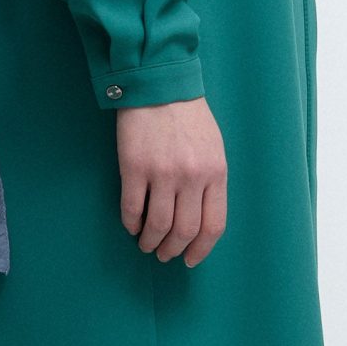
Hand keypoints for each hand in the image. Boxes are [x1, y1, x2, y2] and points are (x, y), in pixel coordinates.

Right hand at [115, 96, 227, 265]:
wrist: (159, 86)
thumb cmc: (189, 116)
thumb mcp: (214, 148)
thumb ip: (211, 181)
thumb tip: (199, 216)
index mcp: (216, 173)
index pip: (213, 225)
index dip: (201, 249)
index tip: (191, 259)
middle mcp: (192, 177)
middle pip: (184, 231)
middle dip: (173, 250)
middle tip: (164, 254)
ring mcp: (162, 173)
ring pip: (158, 225)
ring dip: (150, 242)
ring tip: (146, 244)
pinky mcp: (134, 168)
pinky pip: (132, 208)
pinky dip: (131, 224)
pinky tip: (131, 226)